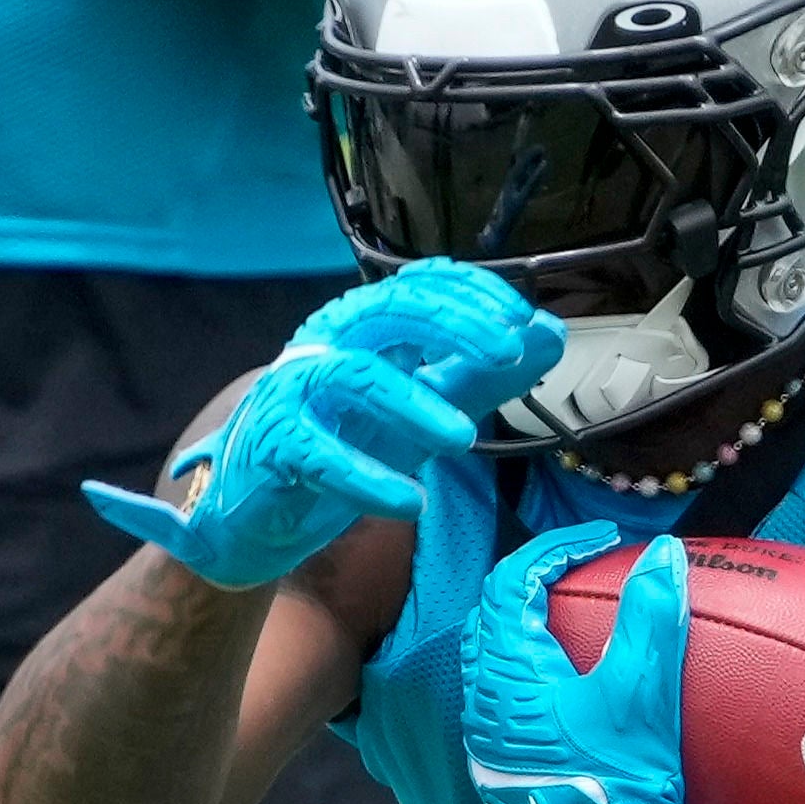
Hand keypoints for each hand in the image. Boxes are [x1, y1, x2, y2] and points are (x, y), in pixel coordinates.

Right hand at [85, 266, 564, 592]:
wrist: (255, 515)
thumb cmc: (339, 449)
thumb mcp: (422, 412)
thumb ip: (480, 376)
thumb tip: (549, 335)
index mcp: (365, 329)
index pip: (422, 287)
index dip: (476, 296)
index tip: (526, 326)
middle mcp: (328, 345)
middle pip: (389, 309)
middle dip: (454, 325)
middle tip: (508, 354)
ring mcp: (294, 390)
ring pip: (354, 375)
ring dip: (413, 402)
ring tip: (461, 438)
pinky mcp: (272, 445)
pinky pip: (317, 453)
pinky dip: (365, 478)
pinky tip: (409, 503)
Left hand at [458, 524, 701, 803]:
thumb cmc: (623, 778)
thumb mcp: (643, 691)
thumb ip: (649, 616)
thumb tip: (661, 553)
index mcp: (509, 674)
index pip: (510, 583)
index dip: (552, 550)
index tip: (598, 544)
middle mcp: (483, 703)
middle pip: (489, 618)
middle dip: (527, 585)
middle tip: (575, 573)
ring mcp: (484, 740)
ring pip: (487, 662)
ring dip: (521, 631)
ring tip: (567, 623)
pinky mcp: (495, 769)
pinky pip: (495, 700)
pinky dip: (521, 674)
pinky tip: (560, 688)